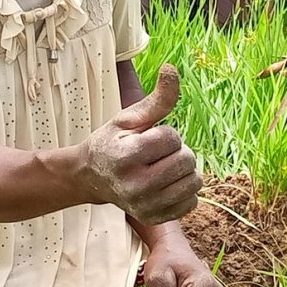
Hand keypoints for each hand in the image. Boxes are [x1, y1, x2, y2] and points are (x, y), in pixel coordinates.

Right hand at [76, 64, 199, 224]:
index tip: (147, 139)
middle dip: (178, 151)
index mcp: (127, 157)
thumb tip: (171, 68)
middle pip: (187, 160)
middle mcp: (136, 185)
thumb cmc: (112, 143)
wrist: (92, 178)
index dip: (165, 133)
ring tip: (163, 167)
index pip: (172, 138)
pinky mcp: (155, 218)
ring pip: (195, 181)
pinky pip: (192, 202)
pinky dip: (184, 190)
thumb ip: (156, 98)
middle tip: (157, 153)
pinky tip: (166, 184)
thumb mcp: (129, 118)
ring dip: (184, 170)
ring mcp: (146, 206)